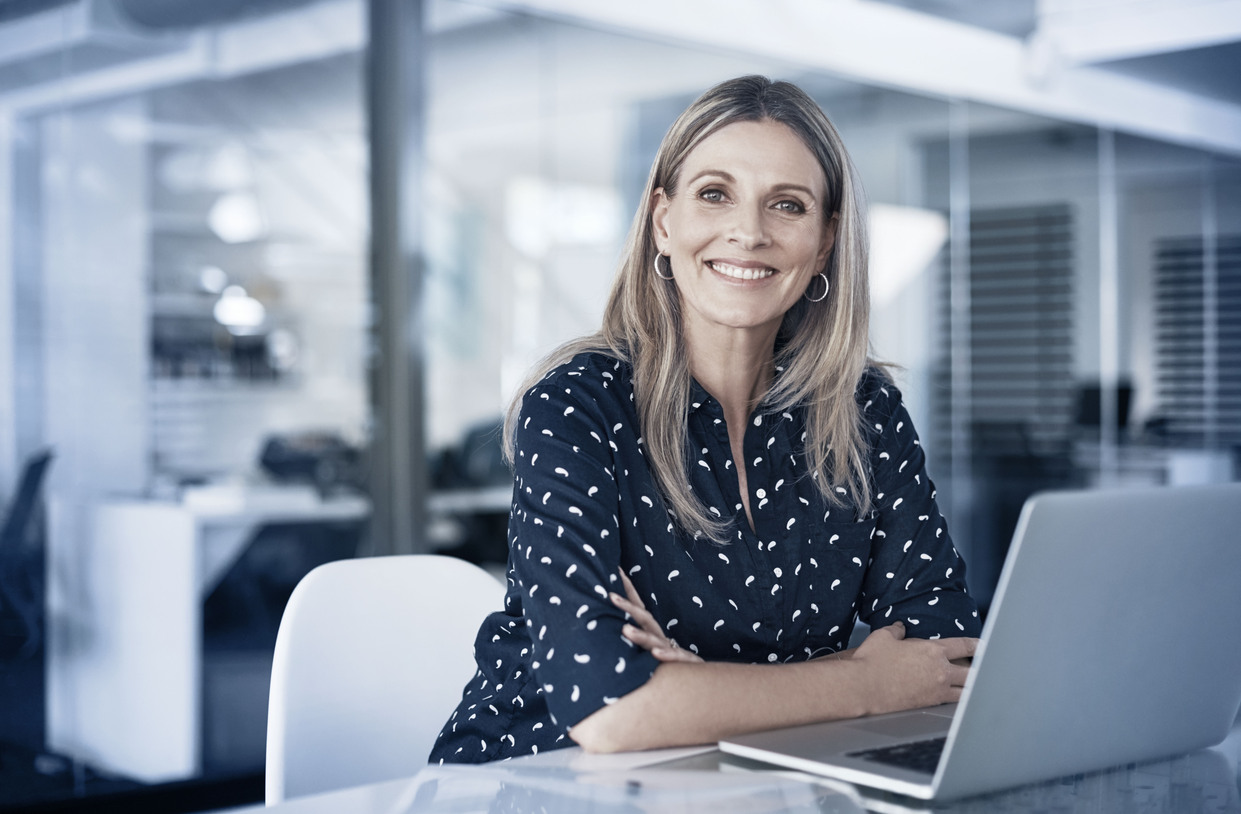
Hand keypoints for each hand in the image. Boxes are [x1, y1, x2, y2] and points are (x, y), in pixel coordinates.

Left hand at [611, 569, 702, 662]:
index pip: (639, 608)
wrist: (703, 676)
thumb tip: (614, 627)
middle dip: (628, 606)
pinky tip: (654, 653)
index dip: (628, 591)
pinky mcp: (683, 662)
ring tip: (625, 629)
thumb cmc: (672, 661)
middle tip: (611, 596)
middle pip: (644, 618)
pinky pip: (674, 658)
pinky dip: (665, 655)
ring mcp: (671, 648)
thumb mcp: (651, 649)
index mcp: (652, 632)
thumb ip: (637, 639)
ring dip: (640, 635)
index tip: (617, 572)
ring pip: (654, 640)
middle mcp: (660, 637)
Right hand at [849, 621, 976, 713]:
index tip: (984, 646)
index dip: (977, 645)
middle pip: (972, 673)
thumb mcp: (883, 637)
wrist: (863, 687)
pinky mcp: (929, 705)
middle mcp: (940, 671)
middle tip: (987, 671)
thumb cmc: (871, 660)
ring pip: (965, 692)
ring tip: (977, 689)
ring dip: (972, 689)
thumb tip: (899, 627)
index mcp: (933, 650)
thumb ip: (896, 631)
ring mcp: (937, 690)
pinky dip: (957, 701)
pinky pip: (951, 703)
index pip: (964, 646)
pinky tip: (958, 701)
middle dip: (980, 671)